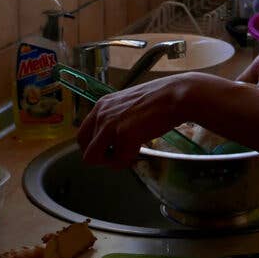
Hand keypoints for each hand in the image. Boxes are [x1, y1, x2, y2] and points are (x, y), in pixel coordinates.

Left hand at [76, 72, 221, 165]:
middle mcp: (101, 114)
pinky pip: (119, 161)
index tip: (111, 148)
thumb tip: (112, 139)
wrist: (176, 96)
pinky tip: (142, 148)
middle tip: (119, 155)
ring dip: (113, 161)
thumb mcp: (128, 104)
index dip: (96, 146)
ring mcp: (110, 125)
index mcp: (101, 105)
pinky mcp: (123, 136)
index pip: (82, 134)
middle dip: (100, 157)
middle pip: (85, 149)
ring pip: (95, 158)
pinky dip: (130, 159)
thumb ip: (116, 118)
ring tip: (131, 151)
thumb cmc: (159, 99)